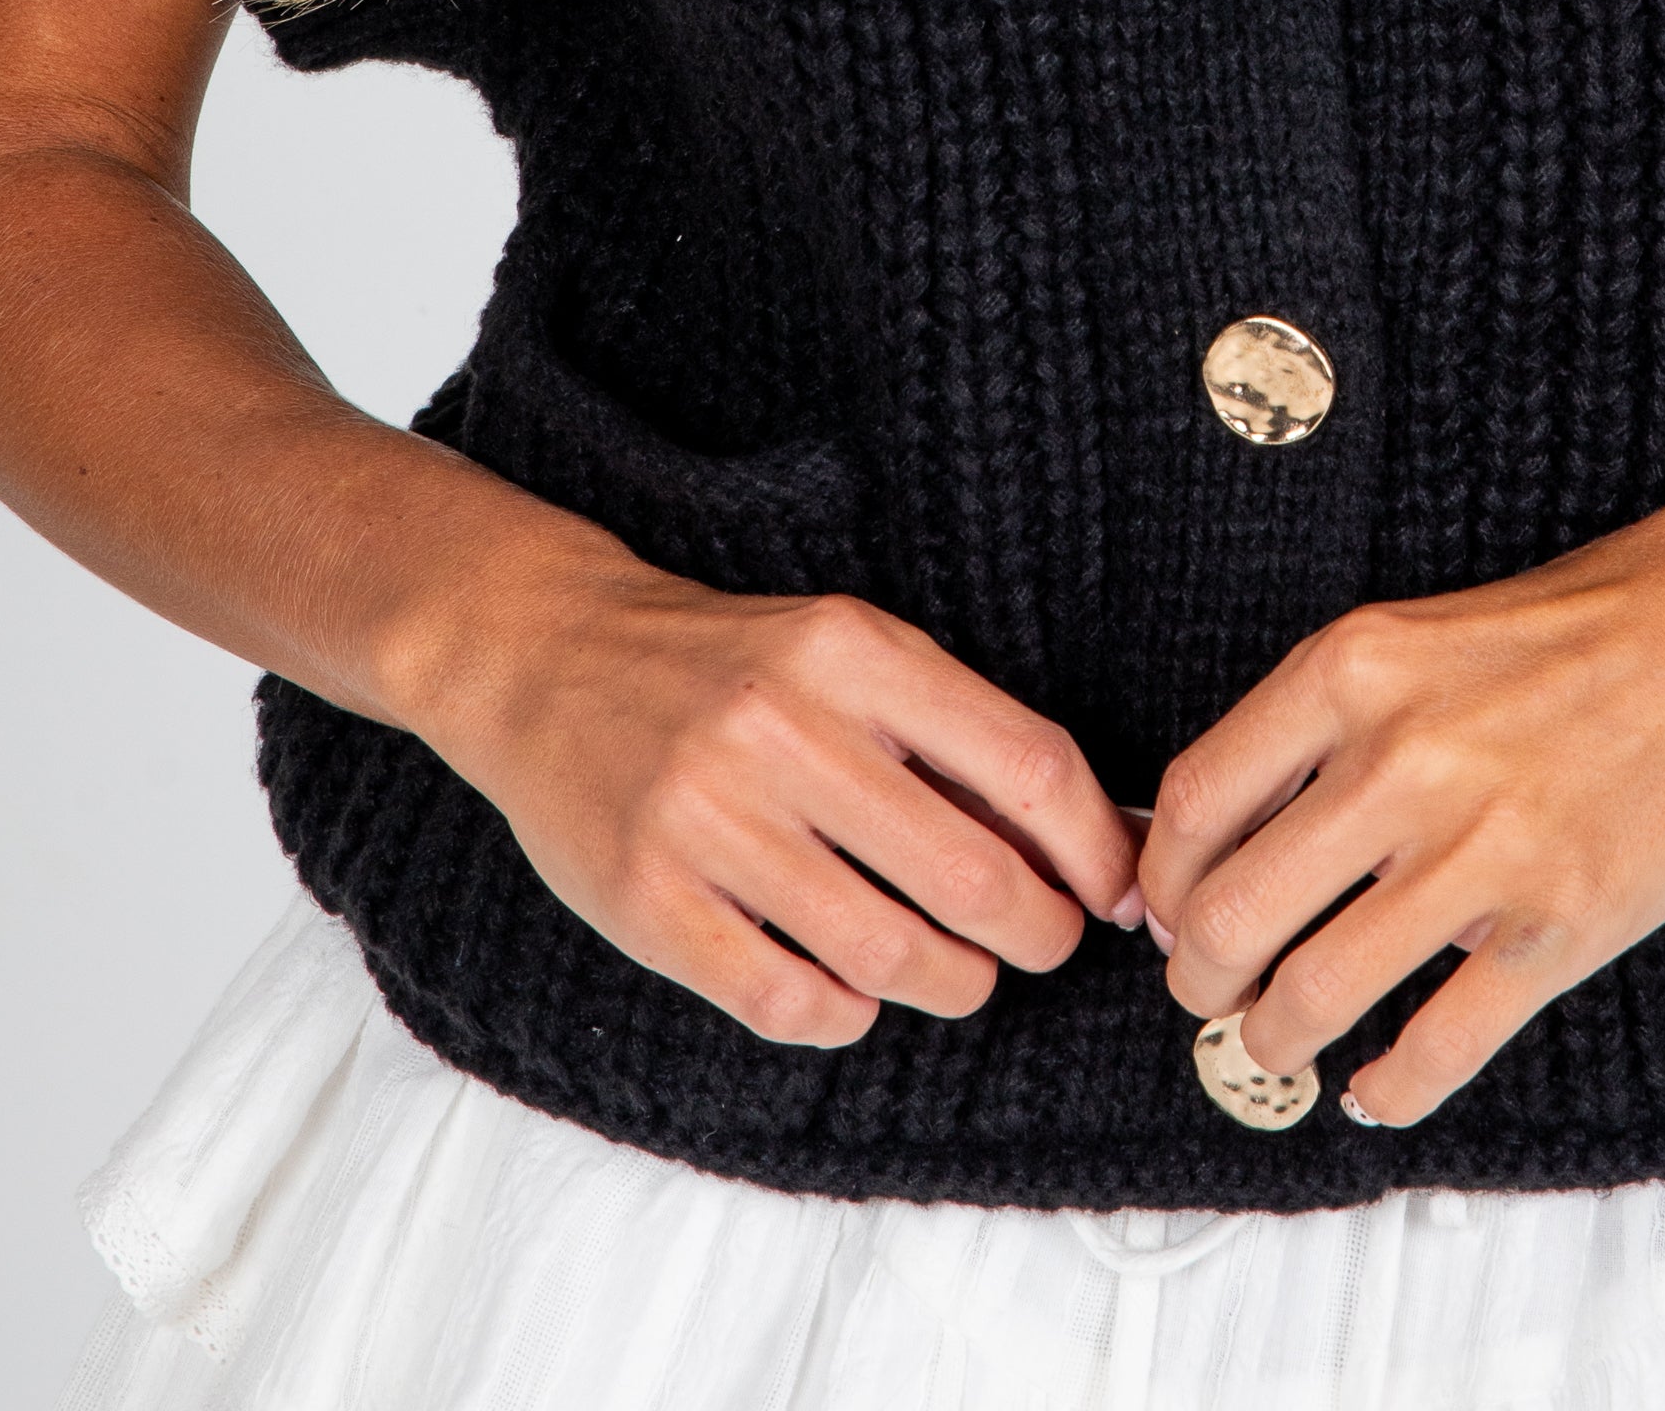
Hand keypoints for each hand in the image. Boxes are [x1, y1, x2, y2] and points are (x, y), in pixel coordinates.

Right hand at [423, 554, 1145, 1048]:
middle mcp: (783, 727)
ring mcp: (708, 817)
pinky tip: (850, 992)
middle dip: (1037, 934)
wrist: (547, 658)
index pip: (1026, 764)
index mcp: (852, 650)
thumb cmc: (730, 667)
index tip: (1116, 894)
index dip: (1094, 849)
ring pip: (887, 956)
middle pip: (971, 877)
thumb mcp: (848, 654)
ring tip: (954, 973)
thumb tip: (1102, 837)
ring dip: (950, 984)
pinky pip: (787, 1002)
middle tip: (1038, 943)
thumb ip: (958, 736)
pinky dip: (843, 1015)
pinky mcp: (649, 900)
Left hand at [1138, 480, 1664, 1122]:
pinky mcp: (1561, 929)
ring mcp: (1483, 852)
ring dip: (1275, 1043)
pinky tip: (1377, 1086)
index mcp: (1353, 669)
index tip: (1169, 912)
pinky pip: (1435, 1050)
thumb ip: (1322, 725)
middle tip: (1212, 995)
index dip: (1164, 882)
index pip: (1195, 807)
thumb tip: (1222, 832)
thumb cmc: (1587, 624)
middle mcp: (1402, 760)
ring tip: (1281, 1042)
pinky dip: (1387, 1090)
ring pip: (1312, 998)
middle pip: (1230, 919)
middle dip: (1201, 981)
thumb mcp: (1419, 636)